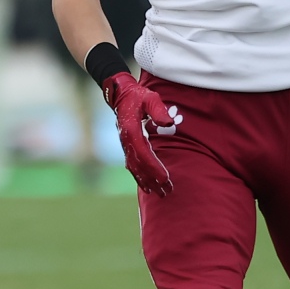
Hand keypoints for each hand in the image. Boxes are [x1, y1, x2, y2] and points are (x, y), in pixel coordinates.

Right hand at [102, 71, 176, 193]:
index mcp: (131, 130)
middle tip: (167, 191)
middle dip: (153, 179)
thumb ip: (159, 110)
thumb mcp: (150, 98)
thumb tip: (168, 122)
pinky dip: (140, 177)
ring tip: (160, 193)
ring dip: (147, 181)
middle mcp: (126, 141)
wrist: (121, 94)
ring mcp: (125, 145)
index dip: (154, 167)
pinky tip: (147, 186)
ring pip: (135, 168)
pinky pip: (132, 165)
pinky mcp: (127, 147)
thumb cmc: (138, 96)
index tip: (165, 178)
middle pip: (139, 165)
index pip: (143, 153)